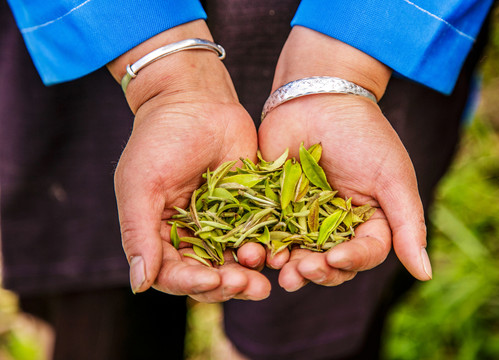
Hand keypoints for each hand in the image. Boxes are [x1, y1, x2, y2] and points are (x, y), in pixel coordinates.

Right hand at [108, 21, 269, 301]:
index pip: (174, 274)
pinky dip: (268, 249)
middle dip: (227, 285)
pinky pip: (259, 235)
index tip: (211, 280)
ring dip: (249, 274)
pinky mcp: (250, 208)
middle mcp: (191, 235)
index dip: (192, 282)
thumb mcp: (140, 186)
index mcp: (160, 234)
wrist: (195, 99)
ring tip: (265, 281)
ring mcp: (222, 223)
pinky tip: (279, 255)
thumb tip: (138, 285)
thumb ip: (138, 233)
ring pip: (236, 262)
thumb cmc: (158, 140)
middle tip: (248, 286)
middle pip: (209, 275)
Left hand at [258, 26, 431, 291]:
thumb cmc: (363, 135)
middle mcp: (336, 225)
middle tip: (304, 270)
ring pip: (297, 254)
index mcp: (368, 221)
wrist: (318, 97)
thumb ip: (408, 224)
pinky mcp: (275, 206)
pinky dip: (264, 246)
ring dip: (290, 267)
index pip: (364, 254)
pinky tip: (259, 252)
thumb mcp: (392, 178)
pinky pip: (269, 232)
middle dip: (317, 271)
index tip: (335, 259)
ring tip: (281, 271)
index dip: (351, 262)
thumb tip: (425, 275)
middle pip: (329, 263)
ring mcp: (303, 216)